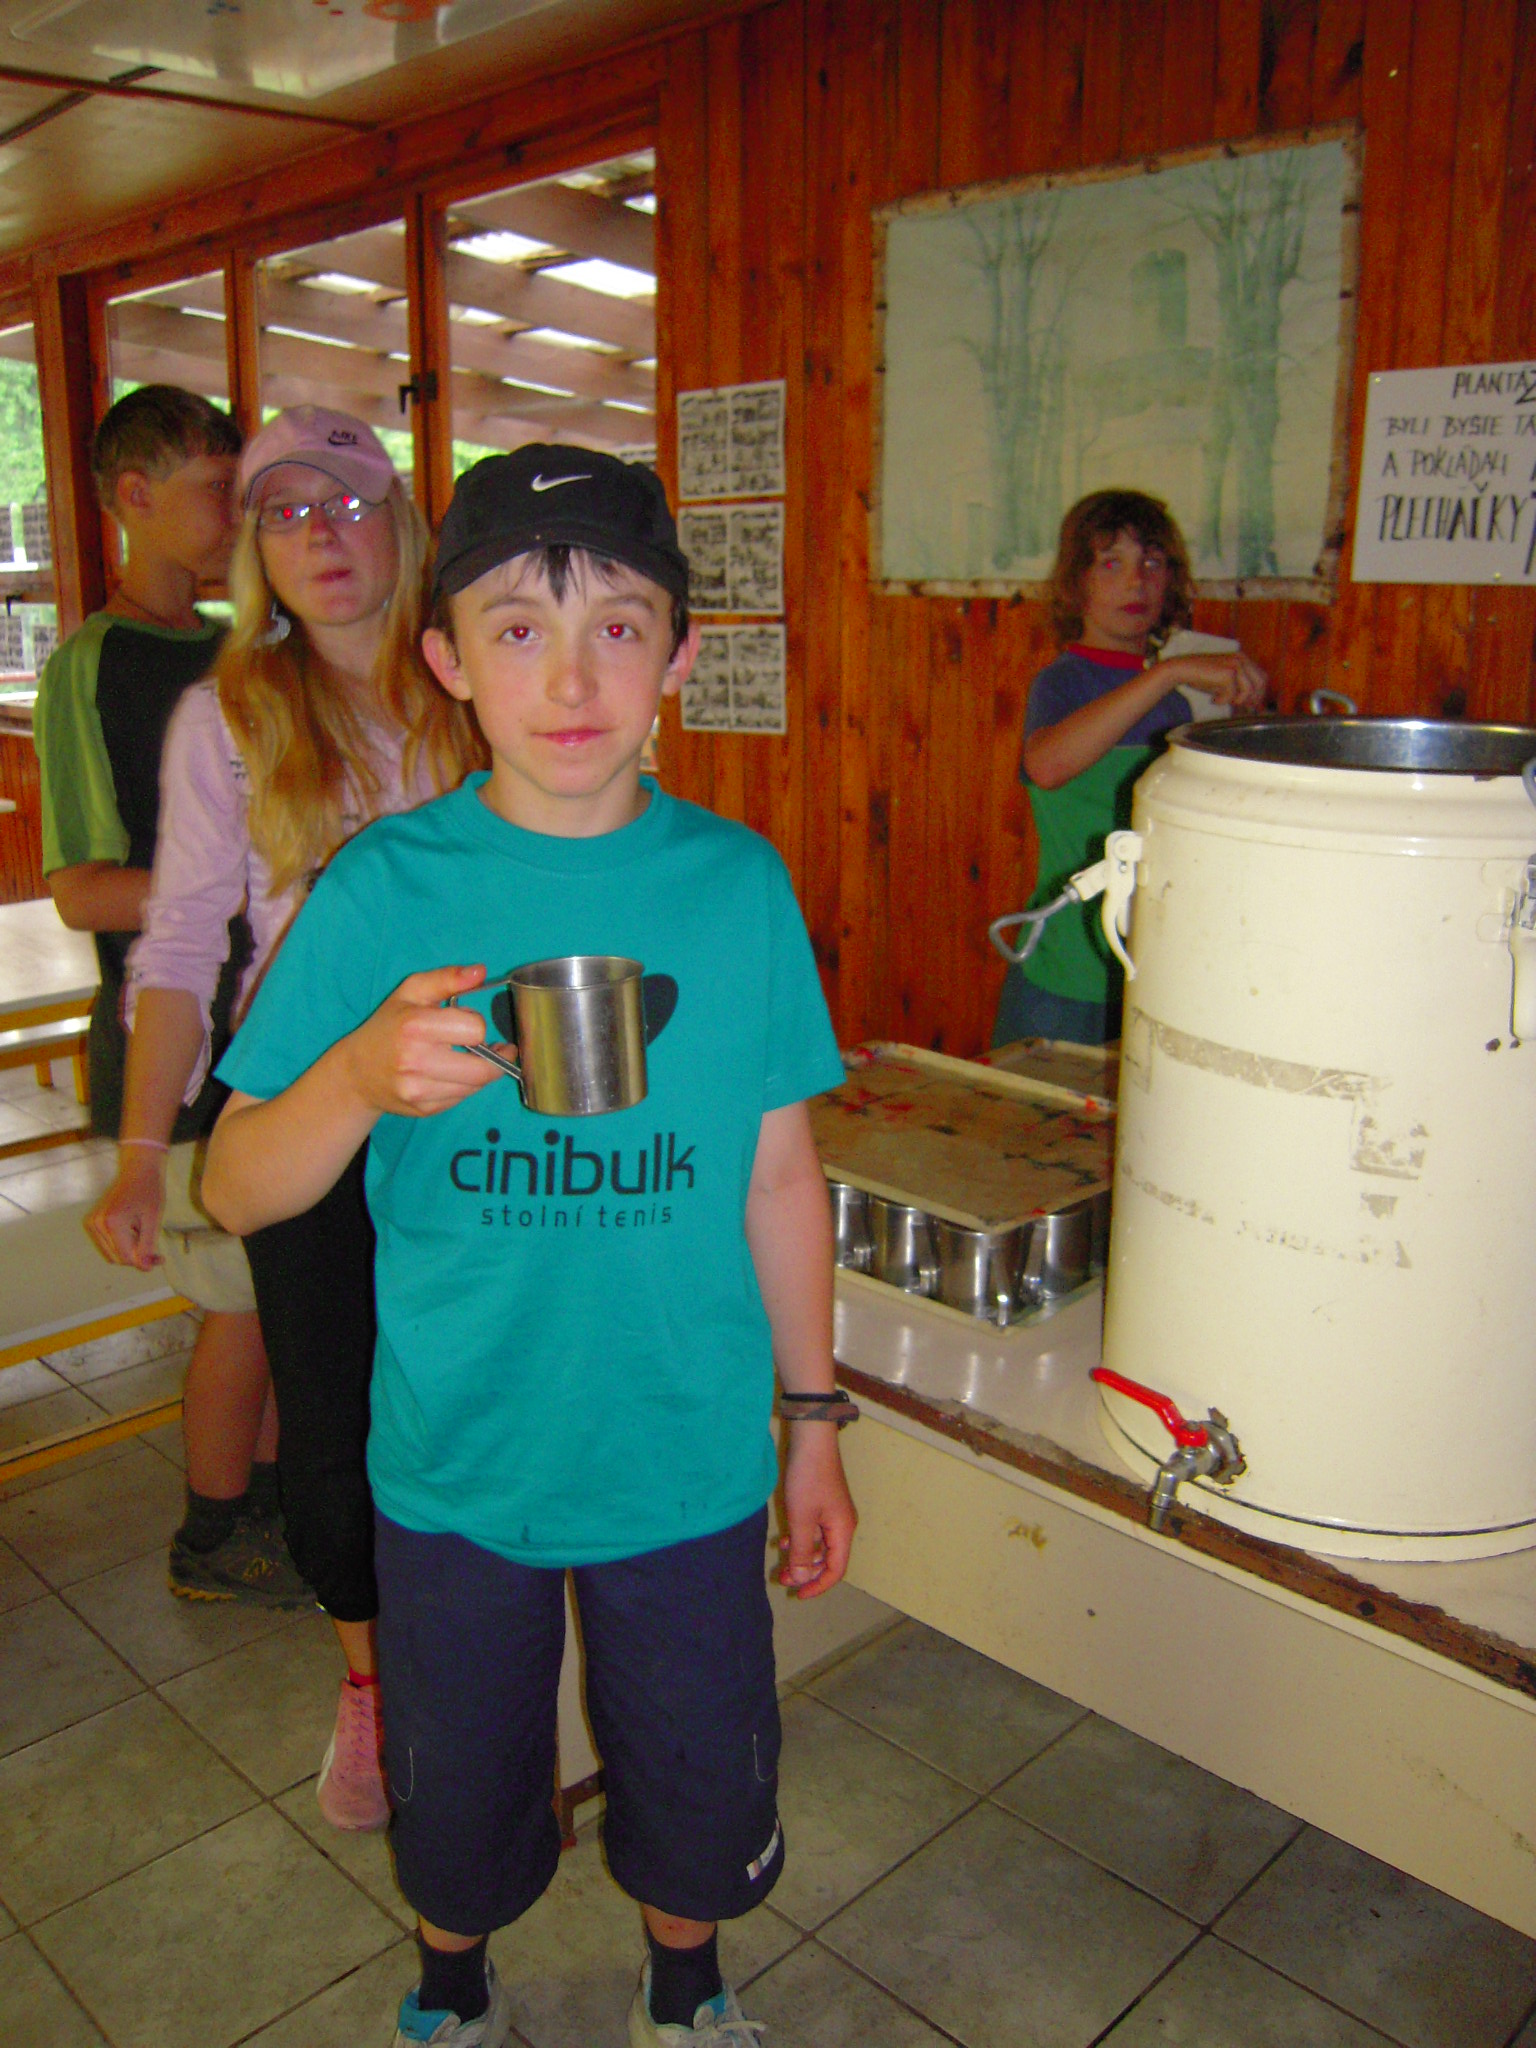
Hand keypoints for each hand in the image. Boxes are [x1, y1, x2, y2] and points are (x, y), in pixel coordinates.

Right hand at [85, 1150, 166, 1270]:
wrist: (138, 1170)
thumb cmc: (149, 1191)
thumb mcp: (153, 1220)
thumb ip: (147, 1246)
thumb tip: (144, 1268)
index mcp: (112, 1223)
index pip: (127, 1258)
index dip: (145, 1262)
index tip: (160, 1258)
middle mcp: (97, 1224)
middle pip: (118, 1259)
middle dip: (137, 1257)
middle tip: (156, 1251)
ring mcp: (92, 1223)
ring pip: (112, 1254)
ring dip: (129, 1251)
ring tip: (143, 1234)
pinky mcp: (91, 1223)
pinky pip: (107, 1245)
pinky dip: (121, 1244)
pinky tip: (133, 1231)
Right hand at [342, 962, 507, 1118]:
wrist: (356, 1072)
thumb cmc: (388, 1026)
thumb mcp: (411, 992)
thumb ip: (447, 978)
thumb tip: (480, 971)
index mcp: (415, 1026)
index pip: (475, 1030)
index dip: (476, 1024)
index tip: (467, 1022)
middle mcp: (416, 1061)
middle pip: (483, 1068)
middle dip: (491, 1055)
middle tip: (488, 1047)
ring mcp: (419, 1090)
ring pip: (476, 1086)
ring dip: (480, 1071)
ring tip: (468, 1058)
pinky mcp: (423, 1109)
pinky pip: (462, 1098)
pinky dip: (464, 1085)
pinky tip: (451, 1074)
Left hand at [779, 1423, 857, 1598]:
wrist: (812, 1440)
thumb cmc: (808, 1479)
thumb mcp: (802, 1518)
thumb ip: (803, 1551)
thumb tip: (803, 1578)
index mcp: (843, 1531)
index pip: (836, 1570)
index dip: (818, 1585)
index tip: (798, 1594)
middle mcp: (842, 1525)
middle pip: (828, 1560)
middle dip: (807, 1571)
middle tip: (783, 1577)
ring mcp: (834, 1514)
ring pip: (820, 1545)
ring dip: (803, 1555)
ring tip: (782, 1560)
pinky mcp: (824, 1504)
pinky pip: (815, 1530)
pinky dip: (802, 1539)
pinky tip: (786, 1539)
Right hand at [1163, 650, 1267, 709]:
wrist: (1184, 669)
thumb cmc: (1202, 676)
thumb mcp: (1224, 680)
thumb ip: (1239, 686)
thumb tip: (1251, 703)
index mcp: (1242, 658)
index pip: (1262, 677)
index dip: (1260, 693)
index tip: (1253, 705)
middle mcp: (1242, 659)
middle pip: (1260, 683)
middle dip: (1253, 698)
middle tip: (1241, 707)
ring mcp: (1236, 665)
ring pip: (1248, 691)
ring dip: (1237, 700)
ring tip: (1223, 701)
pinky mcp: (1228, 673)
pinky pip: (1232, 694)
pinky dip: (1223, 701)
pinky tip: (1213, 699)